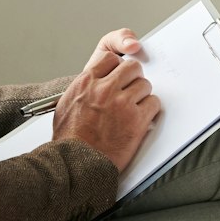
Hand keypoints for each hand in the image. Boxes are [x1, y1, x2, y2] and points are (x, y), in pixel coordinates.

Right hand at [53, 29, 160, 170]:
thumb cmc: (70, 140)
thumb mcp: (65, 106)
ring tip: (136, 107)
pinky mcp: (137, 120)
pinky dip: (150, 110)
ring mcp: (122, 103)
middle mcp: (104, 89)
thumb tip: (90, 87)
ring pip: (145, 84)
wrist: (77, 162)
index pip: (110, 58)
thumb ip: (82, 91)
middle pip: (132, 67)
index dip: (118, 66)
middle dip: (134, 77)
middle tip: (133, 88)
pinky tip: (143, 117)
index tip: (120, 74)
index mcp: (86, 83)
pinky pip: (154, 104)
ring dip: (143, 95)